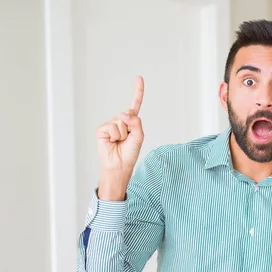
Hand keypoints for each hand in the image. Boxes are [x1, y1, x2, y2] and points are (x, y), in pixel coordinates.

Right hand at [96, 76, 144, 199]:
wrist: (119, 165)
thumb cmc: (130, 152)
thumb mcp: (139, 136)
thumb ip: (136, 122)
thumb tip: (124, 113)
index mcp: (131, 122)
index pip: (135, 104)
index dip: (138, 91)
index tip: (139, 77)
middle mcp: (120, 121)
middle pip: (129, 115)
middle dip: (131, 129)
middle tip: (127, 140)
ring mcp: (110, 124)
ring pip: (121, 121)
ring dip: (123, 134)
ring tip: (120, 142)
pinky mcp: (102, 129)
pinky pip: (113, 127)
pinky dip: (116, 136)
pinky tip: (113, 142)